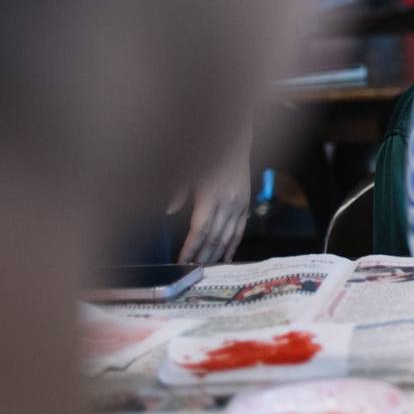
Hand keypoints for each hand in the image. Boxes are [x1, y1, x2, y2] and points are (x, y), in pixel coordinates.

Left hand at [172, 134, 250, 264]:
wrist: (233, 142)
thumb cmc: (206, 155)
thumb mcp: (188, 170)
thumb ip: (178, 192)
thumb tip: (168, 212)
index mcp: (211, 196)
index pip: (199, 230)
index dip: (190, 248)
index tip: (181, 261)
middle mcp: (227, 203)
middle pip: (214, 237)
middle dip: (202, 256)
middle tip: (190, 271)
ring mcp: (239, 205)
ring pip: (228, 237)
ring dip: (217, 255)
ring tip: (206, 269)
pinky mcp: (246, 204)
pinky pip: (240, 230)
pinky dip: (233, 246)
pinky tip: (226, 257)